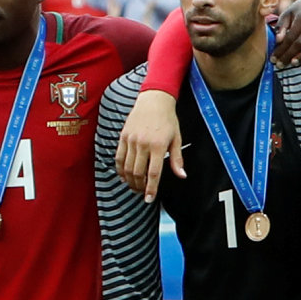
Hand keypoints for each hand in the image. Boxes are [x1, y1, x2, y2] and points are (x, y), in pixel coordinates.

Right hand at [116, 83, 185, 197]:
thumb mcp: (177, 138)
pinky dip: (120, 170)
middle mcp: (142, 144)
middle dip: (139, 187)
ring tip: (135, 187)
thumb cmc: (168, 120)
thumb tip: (181, 175)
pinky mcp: (123, 137)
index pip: (153, 173)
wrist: (153, 101)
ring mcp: (131, 140)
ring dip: (130, 180)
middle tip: (143, 193)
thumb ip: (177, 159)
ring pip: (127, 167)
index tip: (149, 199)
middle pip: (138, 173)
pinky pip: (118, 157)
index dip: (151, 189)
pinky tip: (124, 176)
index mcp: (157, 146)